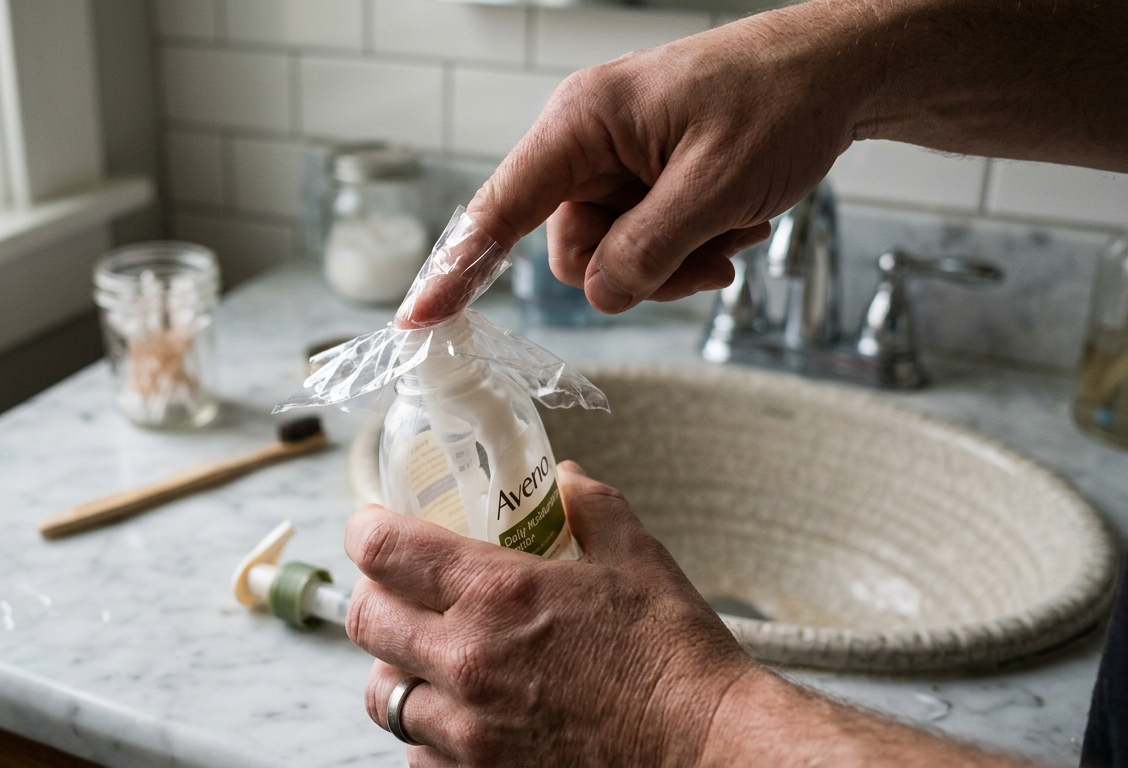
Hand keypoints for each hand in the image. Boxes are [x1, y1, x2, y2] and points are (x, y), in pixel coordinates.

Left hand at [343, 461, 757, 765]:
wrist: (707, 751)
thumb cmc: (676, 658)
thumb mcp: (638, 560)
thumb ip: (591, 509)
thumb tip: (566, 478)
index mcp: (497, 593)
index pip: (380, 549)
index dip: (366, 530)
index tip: (374, 528)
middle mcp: (467, 660)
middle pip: (364, 620)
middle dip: (376, 597)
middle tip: (402, 591)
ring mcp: (468, 730)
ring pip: (383, 695)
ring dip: (398, 669)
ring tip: (432, 659)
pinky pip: (419, 754)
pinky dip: (430, 733)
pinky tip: (465, 717)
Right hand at [403, 3, 873, 325]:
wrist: (838, 73)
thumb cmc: (781, 101)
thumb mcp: (717, 186)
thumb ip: (650, 249)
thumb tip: (601, 295)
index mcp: (582, 123)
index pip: (499, 209)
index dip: (456, 269)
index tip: (418, 319)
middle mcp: (586, 143)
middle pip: (574, 250)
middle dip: (640, 270)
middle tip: (709, 259)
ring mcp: (617, 162)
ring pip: (615, 256)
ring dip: (676, 263)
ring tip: (734, 230)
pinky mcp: (645, 179)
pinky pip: (645, 243)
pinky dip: (690, 248)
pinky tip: (736, 224)